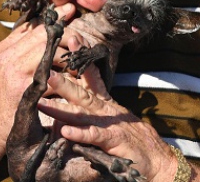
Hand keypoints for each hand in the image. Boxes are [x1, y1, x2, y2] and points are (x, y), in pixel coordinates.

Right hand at [0, 3, 76, 150]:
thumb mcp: (2, 69)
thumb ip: (18, 51)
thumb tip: (38, 31)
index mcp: (3, 49)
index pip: (31, 25)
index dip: (52, 16)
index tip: (69, 9)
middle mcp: (7, 56)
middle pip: (42, 34)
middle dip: (65, 33)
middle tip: (81, 40)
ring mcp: (14, 71)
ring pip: (48, 49)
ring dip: (68, 53)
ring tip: (80, 59)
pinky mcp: (24, 89)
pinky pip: (51, 75)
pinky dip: (65, 75)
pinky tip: (75, 77)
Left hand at [38, 70, 178, 181]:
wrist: (156, 159)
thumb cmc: (132, 138)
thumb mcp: (113, 117)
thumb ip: (96, 106)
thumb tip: (74, 97)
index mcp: (105, 102)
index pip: (92, 77)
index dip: (82, 58)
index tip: (72, 40)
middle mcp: (105, 109)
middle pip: (82, 91)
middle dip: (63, 80)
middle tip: (46, 70)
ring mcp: (109, 123)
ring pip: (82, 111)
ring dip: (62, 105)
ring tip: (42, 101)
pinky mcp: (112, 140)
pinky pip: (93, 136)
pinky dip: (80, 133)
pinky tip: (66, 131)